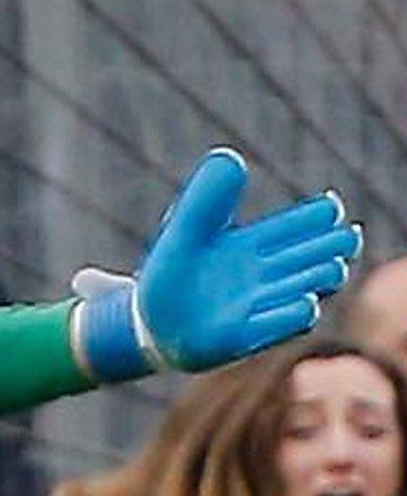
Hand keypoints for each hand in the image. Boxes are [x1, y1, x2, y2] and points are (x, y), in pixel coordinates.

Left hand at [74, 148, 360, 379]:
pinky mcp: (239, 338)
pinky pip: (270, 328)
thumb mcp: (185, 229)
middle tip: (348, 236)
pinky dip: (288, 316)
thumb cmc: (172, 272)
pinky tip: (306, 304)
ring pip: (297, 290)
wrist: (146, 322)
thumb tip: (229, 157)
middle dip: (327, 248)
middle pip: (305, 258)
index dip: (313, 218)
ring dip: (315, 279)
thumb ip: (206, 198)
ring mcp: (255, 308)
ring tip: (334, 267)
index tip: (331, 206)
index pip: (291, 228)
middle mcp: (263, 276)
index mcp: (253, 245)